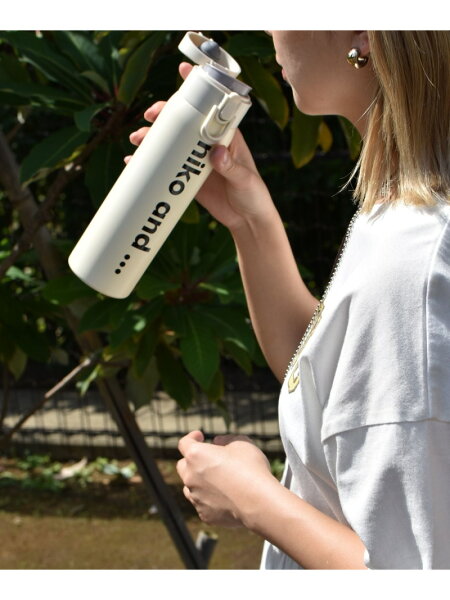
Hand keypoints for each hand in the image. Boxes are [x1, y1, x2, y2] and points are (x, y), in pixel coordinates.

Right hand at [125, 62, 277, 232]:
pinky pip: (166, 168)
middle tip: (150, 117)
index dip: (197, 88)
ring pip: (171, 143)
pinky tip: (133, 161)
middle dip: (164, 116)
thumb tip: (216, 153)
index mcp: (227, 136)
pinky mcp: (187, 179)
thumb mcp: (244, 180)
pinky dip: (149, 164)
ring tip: (137, 140)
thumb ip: (231, 167)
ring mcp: (196, 161)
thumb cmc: (254, 195)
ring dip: (152, 138)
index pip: (211, 107)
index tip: (183, 70)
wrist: (247, 221)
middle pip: (183, 123)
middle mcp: (209, 145)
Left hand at [176, 430, 273, 527]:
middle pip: (182, 466)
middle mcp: (190, 476)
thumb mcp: (242, 443)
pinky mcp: (205, 515)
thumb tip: (216, 442)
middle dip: (192, 461)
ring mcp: (196, 498)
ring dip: (199, 482)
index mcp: (196, 455)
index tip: (201, 436)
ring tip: (216, 480)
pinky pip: (202, 505)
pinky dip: (209, 500)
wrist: (259, 502)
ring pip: (190, 487)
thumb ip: (226, 439)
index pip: (184, 443)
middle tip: (208, 459)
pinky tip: (225, 498)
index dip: (192, 437)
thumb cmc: (250, 468)